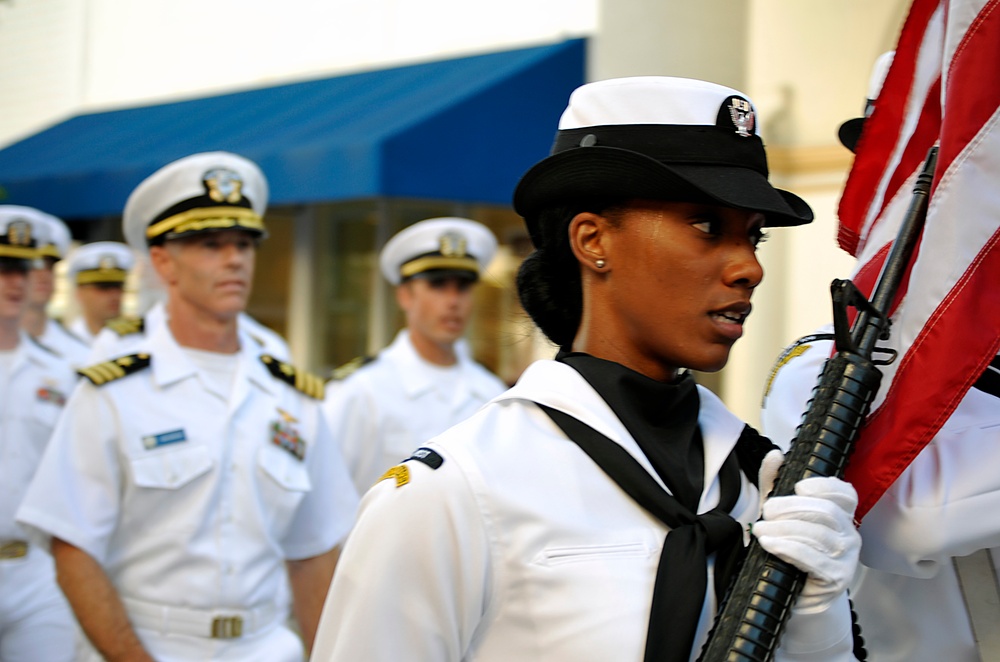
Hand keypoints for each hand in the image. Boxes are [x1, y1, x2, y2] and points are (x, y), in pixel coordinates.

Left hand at [753, 471, 859, 613]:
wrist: (798, 596)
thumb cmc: (792, 552)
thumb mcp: (781, 514)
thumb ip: (776, 483)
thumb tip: (774, 456)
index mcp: (841, 516)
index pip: (845, 494)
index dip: (824, 486)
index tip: (798, 487)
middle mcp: (850, 535)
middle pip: (826, 512)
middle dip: (791, 508)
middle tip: (766, 511)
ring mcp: (846, 558)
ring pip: (818, 534)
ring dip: (784, 530)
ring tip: (760, 530)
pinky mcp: (837, 578)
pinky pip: (813, 559)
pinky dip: (789, 549)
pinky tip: (770, 545)